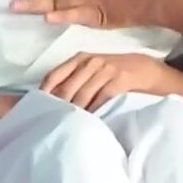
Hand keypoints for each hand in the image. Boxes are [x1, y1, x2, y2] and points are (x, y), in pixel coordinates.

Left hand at [41, 53, 169, 110]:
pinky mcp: (119, 79)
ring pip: (83, 94)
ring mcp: (105, 69)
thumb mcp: (92, 70)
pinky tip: (90, 120)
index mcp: (80, 58)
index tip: (38, 107)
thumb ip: (74, 79)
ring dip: (76, 111)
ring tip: (69, 124)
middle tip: (52, 121)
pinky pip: (101, 97)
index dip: (44, 92)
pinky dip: (94, 110)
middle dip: (59, 105)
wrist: (145, 69)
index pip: (54, 75)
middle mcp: (90, 61)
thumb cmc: (114, 72)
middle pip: (67, 87)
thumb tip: (52, 99)